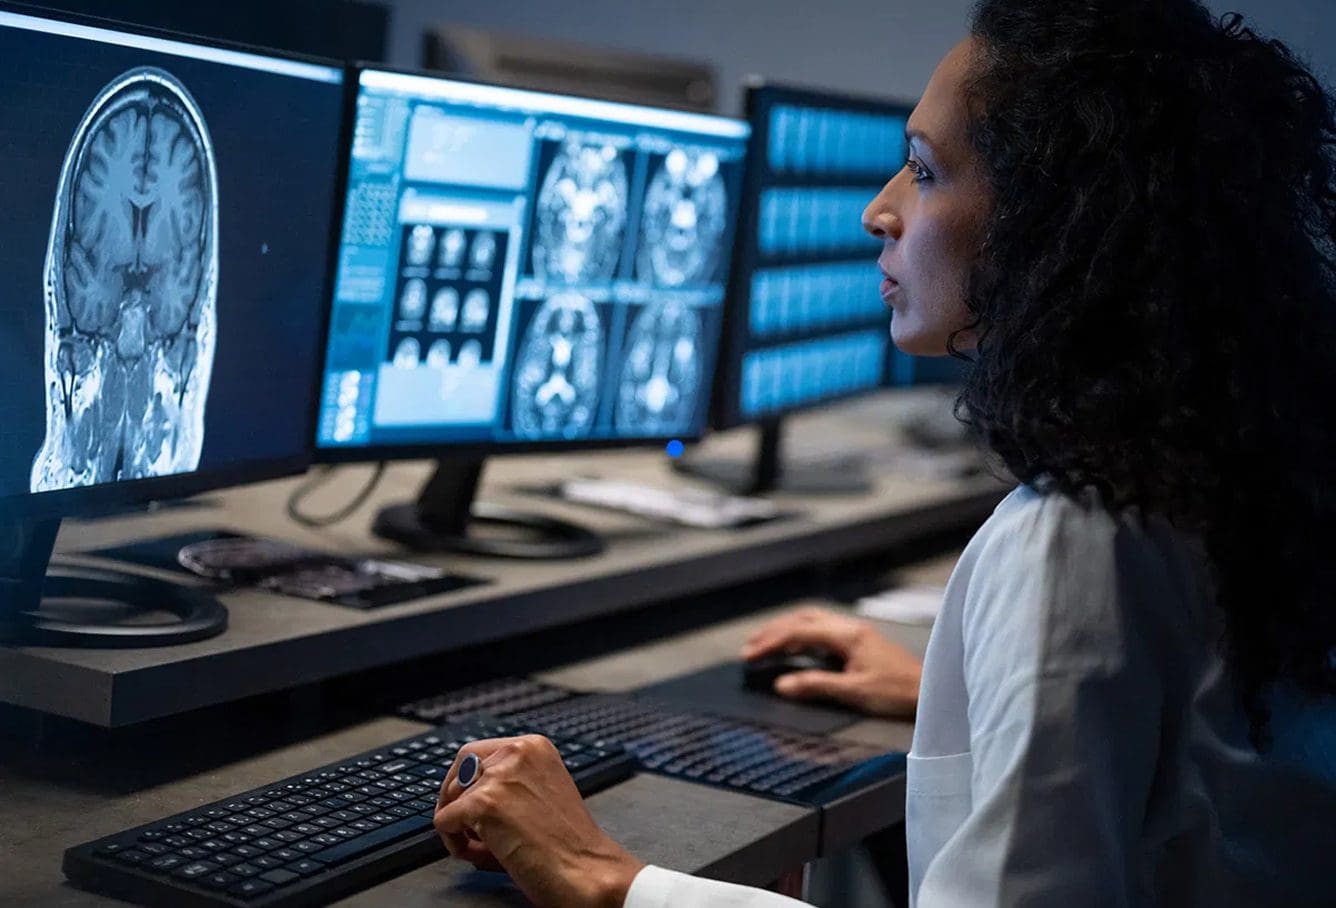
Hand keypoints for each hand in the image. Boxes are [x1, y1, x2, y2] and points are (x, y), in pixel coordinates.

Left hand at [433, 735, 643, 907]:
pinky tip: (478, 855)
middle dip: (456, 797)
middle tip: (464, 826)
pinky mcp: (483, 804)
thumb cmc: (569, 844)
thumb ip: (509, 785)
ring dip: (458, 824)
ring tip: (481, 848)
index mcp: (534, 747)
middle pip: (460, 766)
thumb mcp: (542, 793)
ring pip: (450, 796)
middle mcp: (516, 753)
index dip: (469, 783)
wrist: (586, 871)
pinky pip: (443, 821)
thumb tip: (466, 796)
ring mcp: (499, 777)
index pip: (479, 752)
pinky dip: (453, 843)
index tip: (468, 802)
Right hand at [741, 607, 921, 715]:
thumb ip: (816, 685)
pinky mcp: (860, 642)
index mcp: (848, 635)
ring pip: (813, 622)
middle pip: (803, 620)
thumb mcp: (855, 692)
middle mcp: (850, 628)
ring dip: (787, 630)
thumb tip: (781, 684)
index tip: (750, 655)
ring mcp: (856, 633)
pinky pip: (823, 631)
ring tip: (765, 644)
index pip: (800, 632)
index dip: (772, 642)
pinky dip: (802, 636)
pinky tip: (795, 648)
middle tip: (750, 647)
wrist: (931, 691)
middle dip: (774, 631)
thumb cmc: (897, 692)